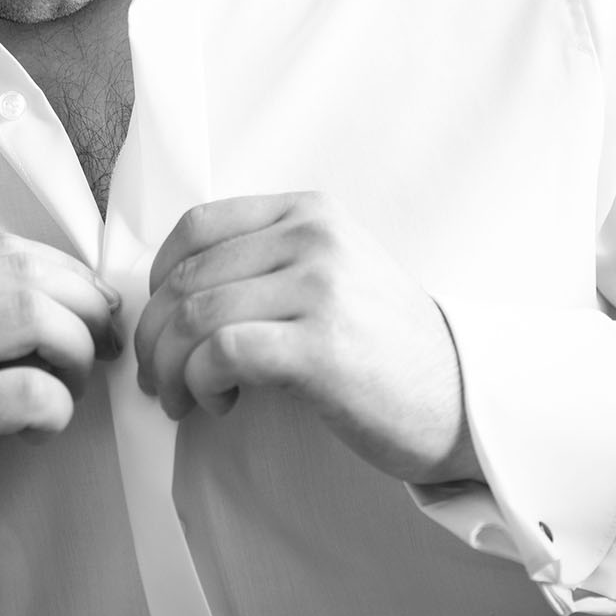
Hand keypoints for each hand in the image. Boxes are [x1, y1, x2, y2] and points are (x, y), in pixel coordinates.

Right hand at [0, 233, 120, 567]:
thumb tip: (71, 292)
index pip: (3, 247)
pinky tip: (38, 431)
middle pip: (26, 273)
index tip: (94, 303)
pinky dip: (57, 409)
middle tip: (104, 345)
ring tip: (69, 388)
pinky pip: (32, 391)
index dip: (65, 272)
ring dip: (76, 353)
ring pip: (36, 318)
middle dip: (85, 306)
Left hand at [135, 192, 478, 485]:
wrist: (460, 398)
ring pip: (196, 316)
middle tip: (156, 379)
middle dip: (155, 336)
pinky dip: (200, 383)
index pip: (197, 225)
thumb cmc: (385, 346)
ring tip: (182, 399)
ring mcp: (321, 288)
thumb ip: (266, 261)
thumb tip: (172, 293)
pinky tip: (219, 404)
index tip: (159, 321)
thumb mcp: (332, 272)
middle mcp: (314, 237)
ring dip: (170, 367)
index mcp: (310, 211)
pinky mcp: (322, 346)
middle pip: (188, 276)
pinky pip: (222, 353)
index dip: (158, 277)